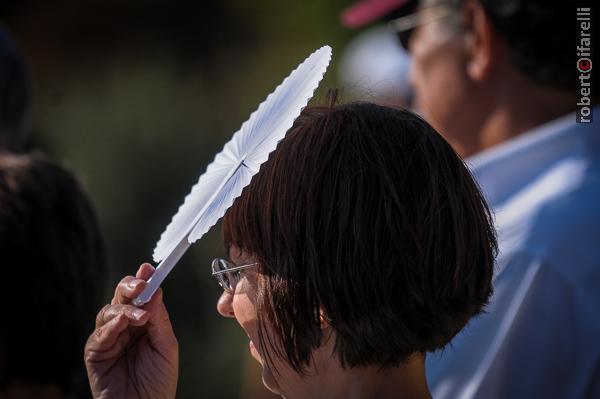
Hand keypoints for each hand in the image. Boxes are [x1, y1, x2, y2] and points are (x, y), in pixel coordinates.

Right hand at [84, 263, 178, 398]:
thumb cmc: (157, 382)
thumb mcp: (166, 346)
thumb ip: (159, 319)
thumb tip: (156, 290)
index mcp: (143, 323)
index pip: (141, 297)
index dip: (144, 281)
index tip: (150, 268)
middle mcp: (124, 327)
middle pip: (121, 297)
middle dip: (130, 286)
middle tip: (141, 282)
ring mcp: (108, 338)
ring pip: (109, 311)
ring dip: (124, 308)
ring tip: (140, 316)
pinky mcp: (95, 352)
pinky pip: (100, 334)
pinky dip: (112, 325)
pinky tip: (123, 321)